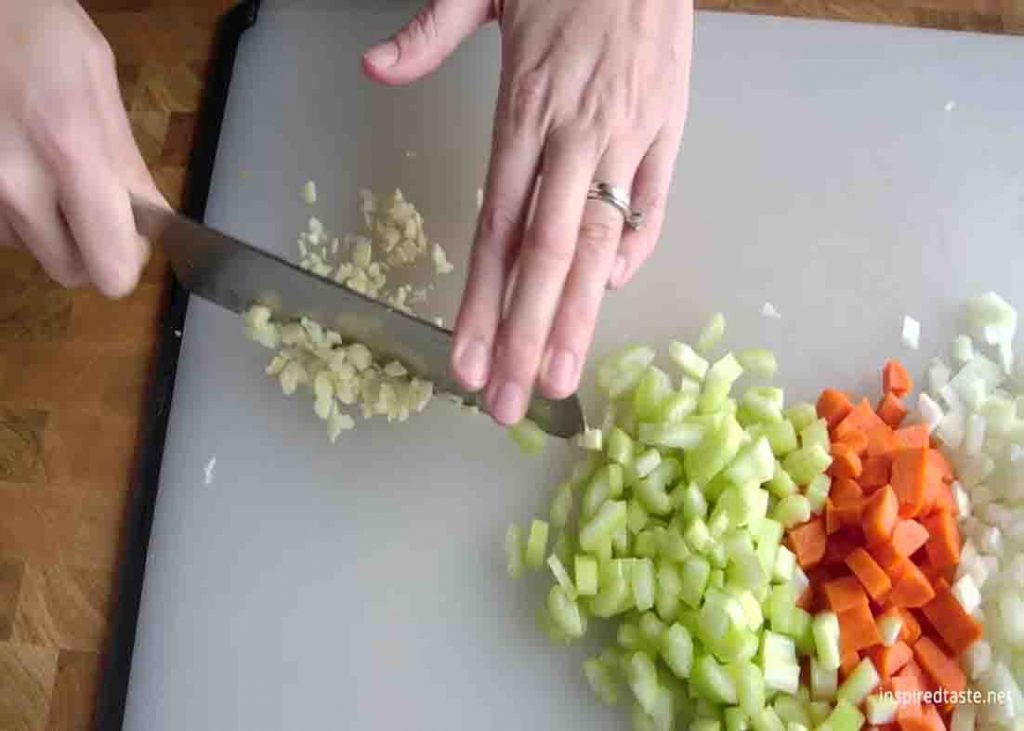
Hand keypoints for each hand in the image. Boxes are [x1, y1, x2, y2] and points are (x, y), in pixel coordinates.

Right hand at [0, 0, 165, 296]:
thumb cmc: (33, 29)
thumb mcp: (97, 79)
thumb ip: (127, 160)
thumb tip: (153, 220)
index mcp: (71, 152)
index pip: (111, 267)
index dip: (128, 257)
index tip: (133, 234)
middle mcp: (16, 185)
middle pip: (71, 271)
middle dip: (91, 247)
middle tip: (94, 206)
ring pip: (32, 249)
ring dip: (49, 225)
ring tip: (46, 168)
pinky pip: (1, 228)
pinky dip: (15, 209)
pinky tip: (17, 163)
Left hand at [363, 0, 692, 424]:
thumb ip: (429, 34)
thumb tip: (372, 69)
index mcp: (527, 108)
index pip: (499, 228)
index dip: (482, 303)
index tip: (465, 363)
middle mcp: (577, 136)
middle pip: (547, 255)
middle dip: (526, 338)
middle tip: (506, 406)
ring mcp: (628, 137)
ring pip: (602, 244)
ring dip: (579, 318)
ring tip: (559, 383)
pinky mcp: (668, 129)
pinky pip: (654, 205)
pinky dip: (634, 254)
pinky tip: (606, 298)